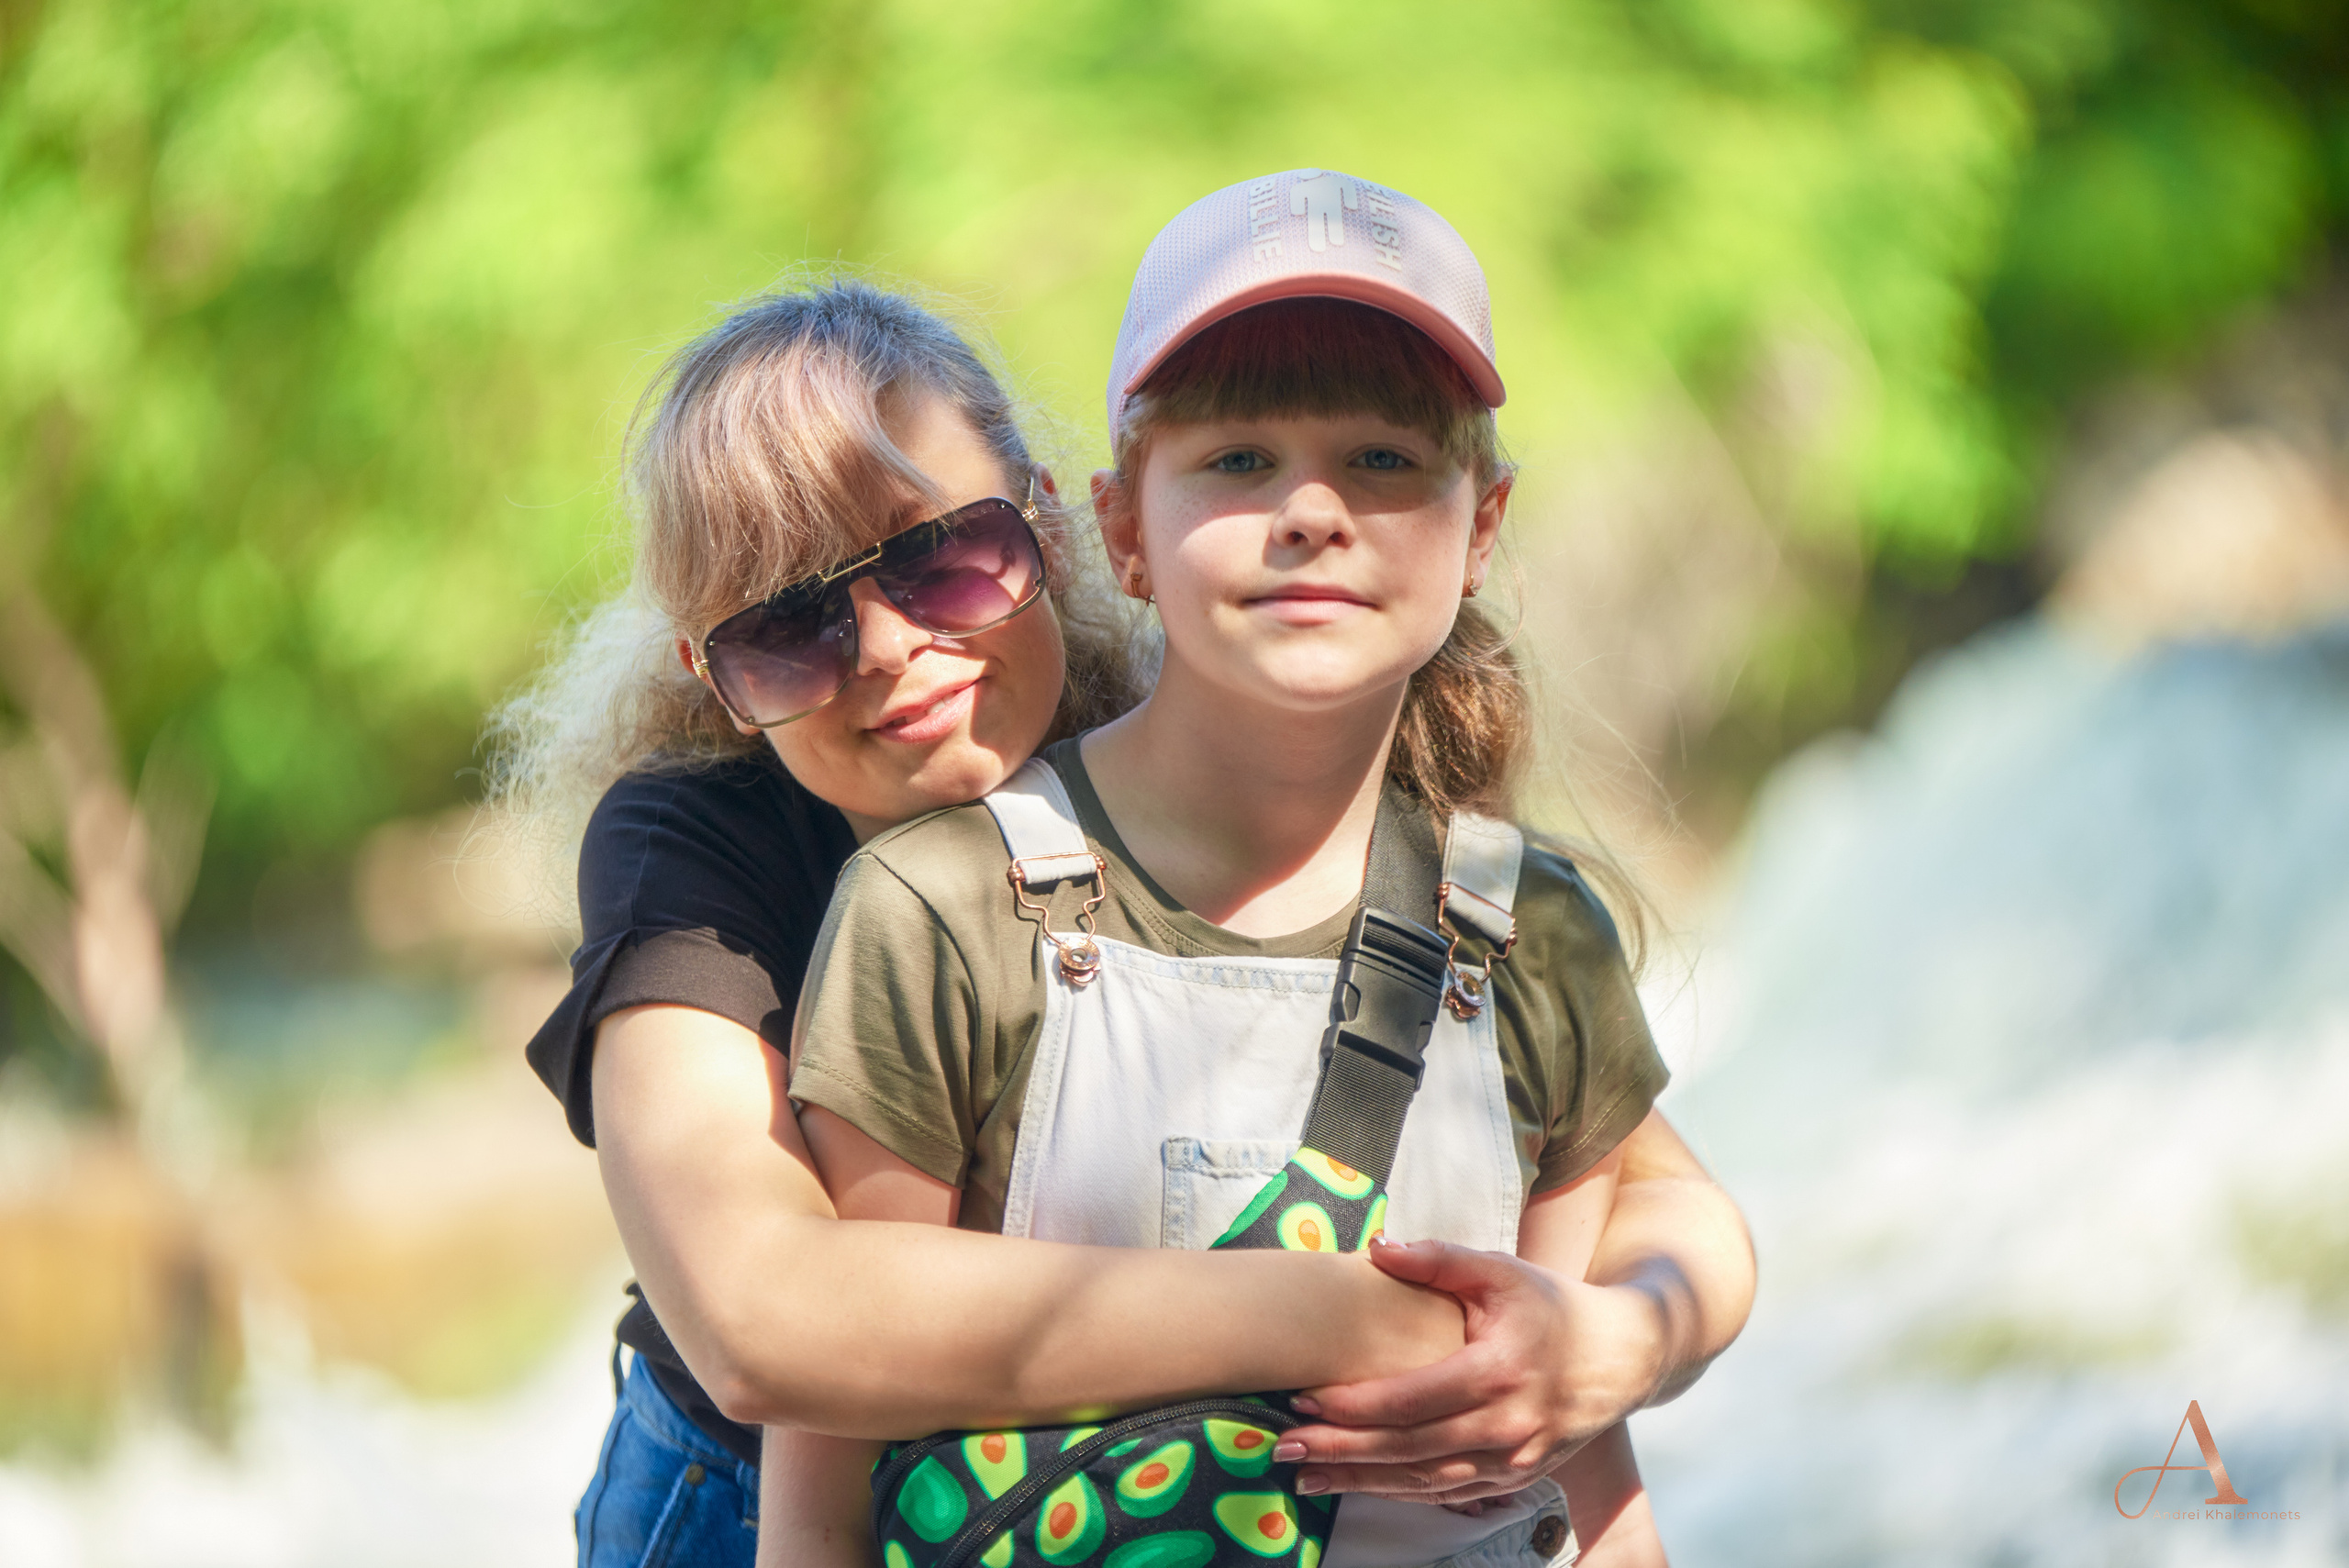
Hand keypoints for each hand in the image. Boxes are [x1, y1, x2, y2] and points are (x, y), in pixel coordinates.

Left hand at [1273, 1236, 1667, 1505]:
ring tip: (1306, 1478)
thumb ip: (1437, 1259)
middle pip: (1407, 1449)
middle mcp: (1506, 1425)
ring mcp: (1514, 1460)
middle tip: (1284, 1450)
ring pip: (1425, 1481)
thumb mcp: (1501, 1270)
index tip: (1302, 1401)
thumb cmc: (1554, 1306)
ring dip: (1362, 1483)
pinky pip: (1450, 1493)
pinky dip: (1403, 1493)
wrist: (1623, 1355)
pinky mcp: (1518, 1478)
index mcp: (1496, 1371)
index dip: (1351, 1406)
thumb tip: (1375, 1249)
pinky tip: (1363, 1486)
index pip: (1409, 1400)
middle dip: (1340, 1452)